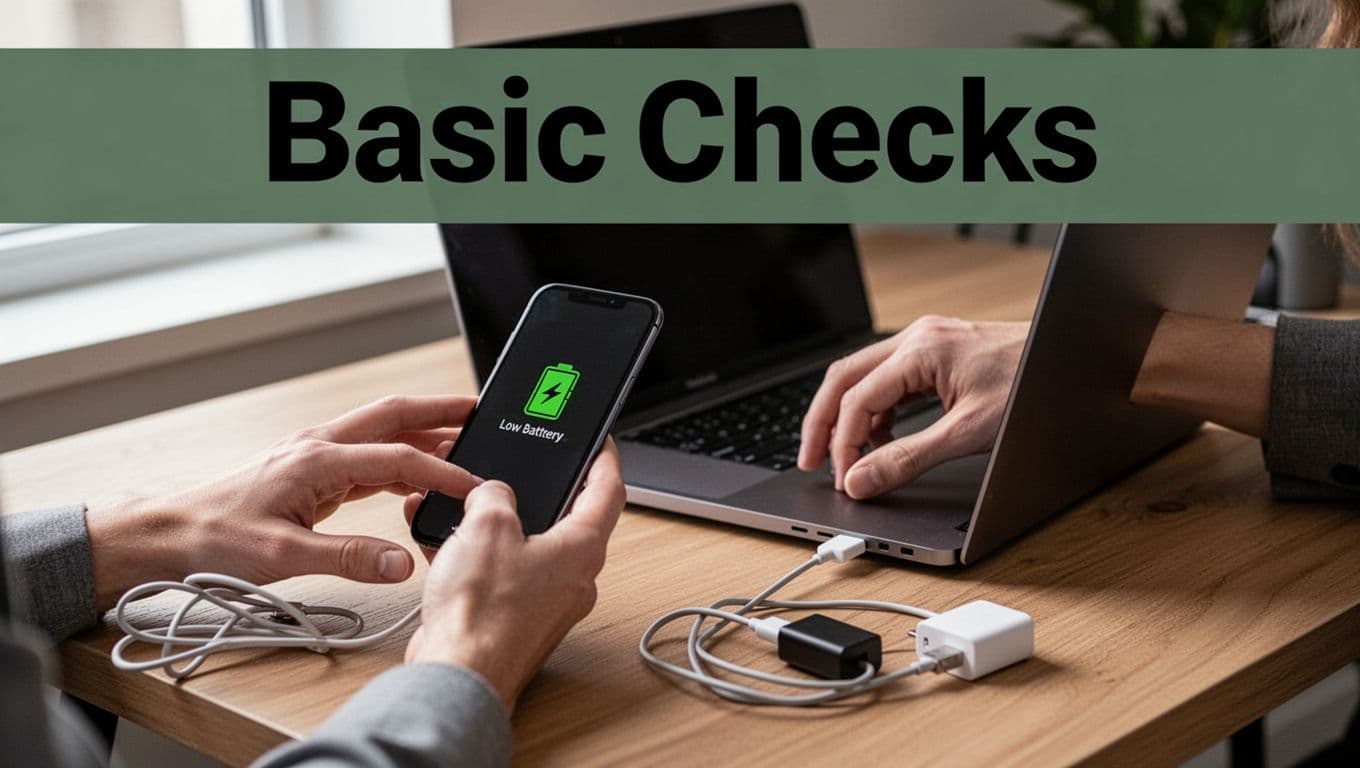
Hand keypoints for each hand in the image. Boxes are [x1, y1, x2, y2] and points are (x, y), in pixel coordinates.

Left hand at [87, 395, 481, 609]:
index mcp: (317, 460)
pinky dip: (396, 459)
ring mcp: (311, 457)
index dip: (443, 472)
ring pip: (379, 434)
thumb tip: (402, 561)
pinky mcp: (306, 474)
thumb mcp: (283, 557)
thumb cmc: (211, 541)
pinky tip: (410, 475)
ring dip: (420, 433)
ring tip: (460, 439)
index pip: (398, 458)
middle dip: (439, 412)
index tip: (475, 487)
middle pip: (392, 417)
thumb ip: (348, 558)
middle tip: (480, 411)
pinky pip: (363, 457)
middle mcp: (317, 448)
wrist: (164, 537)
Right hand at [402, 441, 625, 713]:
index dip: (604, 457)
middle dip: (540, 492)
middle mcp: (574, 578)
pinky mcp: (517, 621)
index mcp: (583, 548)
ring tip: (468, 507)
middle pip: (568, 520)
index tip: (600, 441)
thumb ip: (494, 493)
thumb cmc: (482, 613)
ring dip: (498, 527)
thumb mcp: (486, 526)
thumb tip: (490, 493)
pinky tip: (448, 546)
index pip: (609, 489)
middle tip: (526, 469)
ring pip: (530, 549)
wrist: (457, 675)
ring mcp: (547, 603)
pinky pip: (504, 575)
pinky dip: (480, 557)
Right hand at [798, 316, 1027, 498]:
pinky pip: (889, 379)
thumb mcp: (968, 433)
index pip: (857, 399)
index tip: (844, 479)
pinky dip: (878, 410)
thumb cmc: (1033, 387)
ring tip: (847, 457)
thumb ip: (908, 458)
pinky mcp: (936, 352)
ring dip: (849, 417)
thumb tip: (862, 479)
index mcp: (920, 351)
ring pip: (863, 377)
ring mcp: (926, 342)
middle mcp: (916, 338)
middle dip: (823, 423)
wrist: (1072, 358)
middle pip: (844, 379)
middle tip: (810, 461)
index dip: (842, 444)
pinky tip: (882, 438)